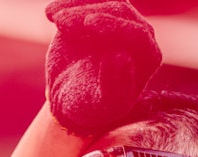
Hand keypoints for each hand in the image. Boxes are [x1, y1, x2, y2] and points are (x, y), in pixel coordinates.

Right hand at [44, 0, 161, 136]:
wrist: (69, 98)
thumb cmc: (90, 105)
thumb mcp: (102, 105)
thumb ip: (115, 85)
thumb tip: (120, 56)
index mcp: (148, 57)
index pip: (138, 35)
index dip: (115, 27)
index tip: (88, 23)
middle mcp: (139, 34)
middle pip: (119, 12)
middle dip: (88, 15)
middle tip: (62, 24)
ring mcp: (119, 20)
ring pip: (102, 1)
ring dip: (76, 8)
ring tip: (55, 20)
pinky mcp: (100, 12)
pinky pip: (87, 0)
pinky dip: (69, 3)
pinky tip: (49, 14)